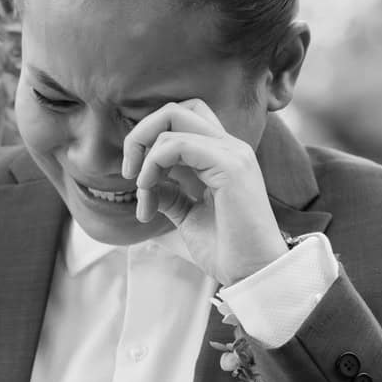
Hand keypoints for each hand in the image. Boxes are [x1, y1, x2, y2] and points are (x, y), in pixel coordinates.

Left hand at [121, 100, 288, 285]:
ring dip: (144, 156)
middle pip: (176, 108)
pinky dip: (152, 166)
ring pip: (172, 118)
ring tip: (144, 194)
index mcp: (222, 155)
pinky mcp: (229, 165)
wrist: (252, 274)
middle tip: (129, 171)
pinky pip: (174, 145)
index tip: (138, 179)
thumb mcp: (188, 216)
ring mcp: (232, 152)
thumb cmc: (227, 250)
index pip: (183, 119)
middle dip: (140, 133)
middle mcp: (230, 146)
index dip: (151, 139)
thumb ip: (169, 194)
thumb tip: (145, 184)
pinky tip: (149, 193)